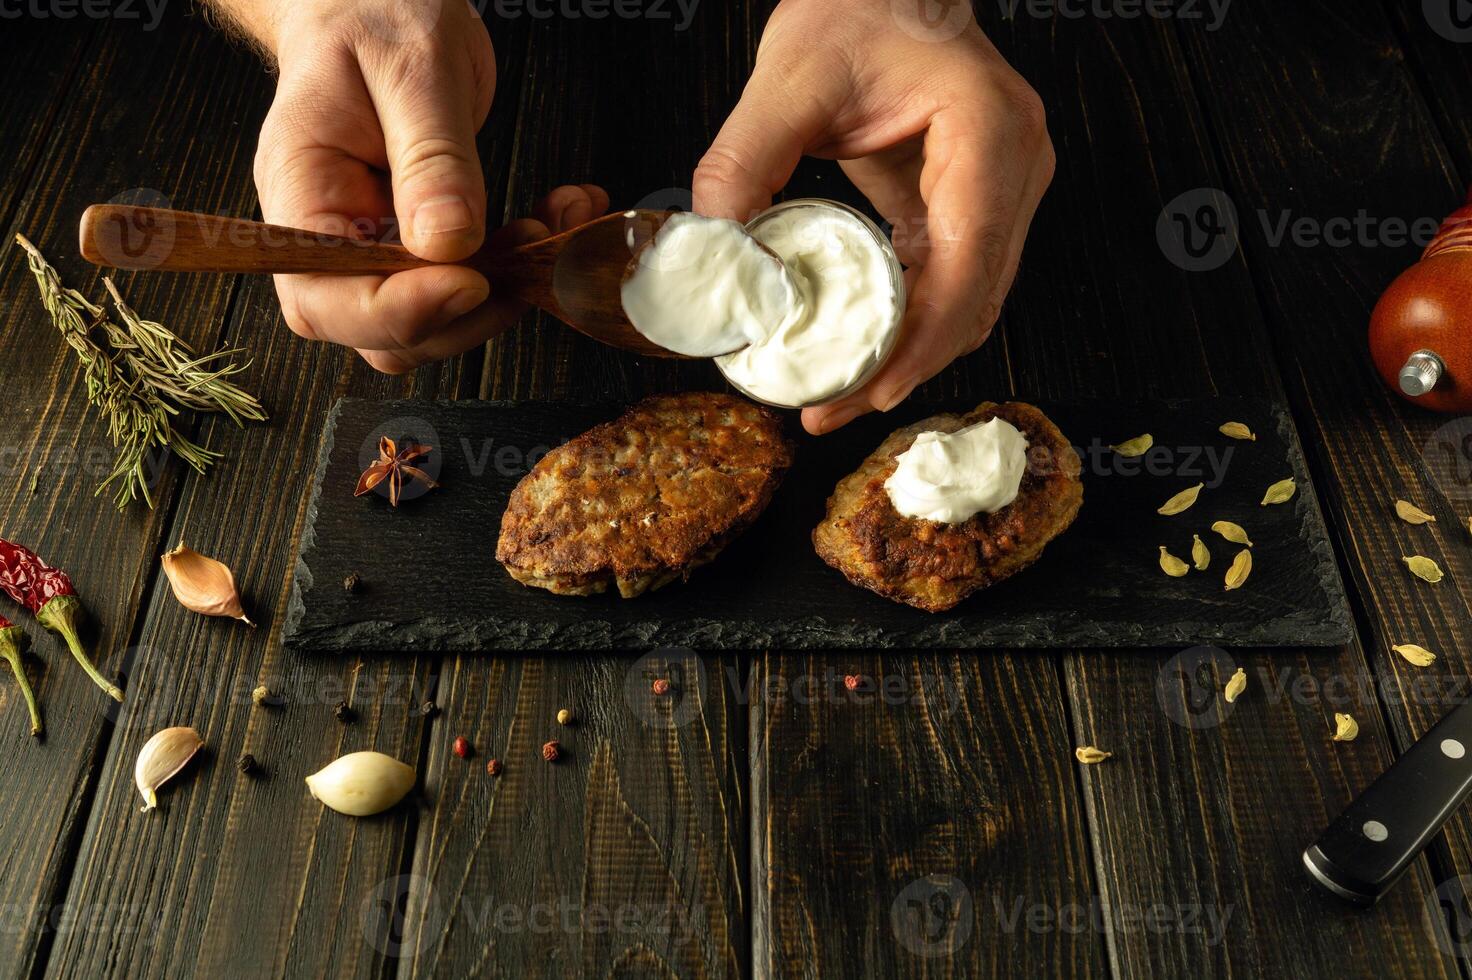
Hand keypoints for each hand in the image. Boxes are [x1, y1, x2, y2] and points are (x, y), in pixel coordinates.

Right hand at [238, 0, 608, 371]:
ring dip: (503, 294)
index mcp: (300, 191)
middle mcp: (329, 234)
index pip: (324, 299)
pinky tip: (555, 217)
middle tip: (529, 247)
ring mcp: (373, 245)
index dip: (400, 310)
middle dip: (467, 312)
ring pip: (433, 326)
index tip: (472, 279)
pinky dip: (518, 268)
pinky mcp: (419, 245)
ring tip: (550, 224)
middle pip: (383, 334)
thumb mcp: (411, 66)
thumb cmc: (376, 11)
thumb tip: (447, 244)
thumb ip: (431, 158)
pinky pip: (466, 287)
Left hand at [693, 0, 1053, 433]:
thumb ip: (745, 162)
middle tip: (832, 409)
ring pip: (972, 301)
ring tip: (839, 394)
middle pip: (976, 297)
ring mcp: (1009, 187)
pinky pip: (954, 280)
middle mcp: (1017, 165)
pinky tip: (860, 349)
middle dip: (907, 365)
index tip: (867, 388)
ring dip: (910, 354)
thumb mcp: (787, 77)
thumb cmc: (857, 7)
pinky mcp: (980, 202)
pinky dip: (910, 322)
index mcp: (988, 130)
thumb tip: (713, 251)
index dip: (920, 339)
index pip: (968, 258)